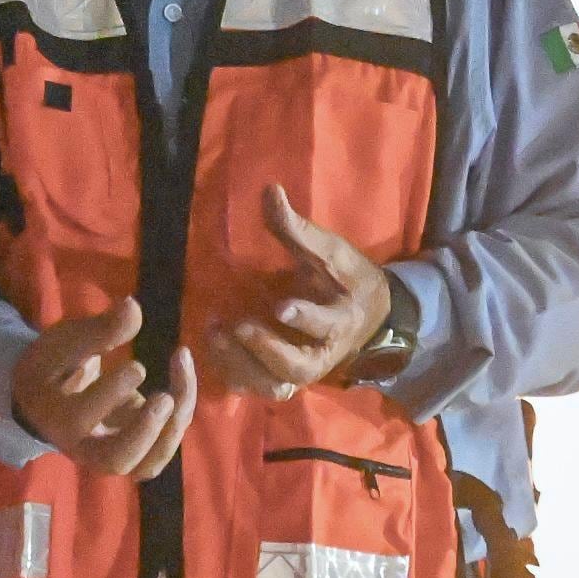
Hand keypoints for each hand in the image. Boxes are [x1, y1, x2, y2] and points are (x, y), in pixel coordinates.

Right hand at [10, 300, 197, 482]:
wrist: (46, 399)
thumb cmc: (53, 367)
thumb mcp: (65, 342)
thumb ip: (97, 331)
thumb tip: (133, 306)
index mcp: (57, 419)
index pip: (81, 417)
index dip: (111, 394)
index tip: (138, 365)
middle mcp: (84, 448)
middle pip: (117, 460)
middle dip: (146, 431)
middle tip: (165, 398)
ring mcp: (112, 455)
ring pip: (146, 464)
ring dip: (171, 430)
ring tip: (181, 388)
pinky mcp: (134, 452)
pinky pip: (160, 451)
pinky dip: (178, 422)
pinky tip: (183, 382)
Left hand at [201, 190, 393, 401]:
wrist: (367, 317)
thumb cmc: (347, 280)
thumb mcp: (331, 252)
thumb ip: (298, 230)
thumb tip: (269, 191)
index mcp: (342, 321)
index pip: (326, 325)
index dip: (305, 318)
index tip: (281, 306)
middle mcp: (322, 355)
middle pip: (295, 368)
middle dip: (265, 349)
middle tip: (237, 326)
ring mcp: (302, 372)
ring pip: (273, 385)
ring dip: (243, 365)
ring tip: (215, 333)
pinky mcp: (284, 377)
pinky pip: (256, 387)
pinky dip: (233, 373)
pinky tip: (211, 347)